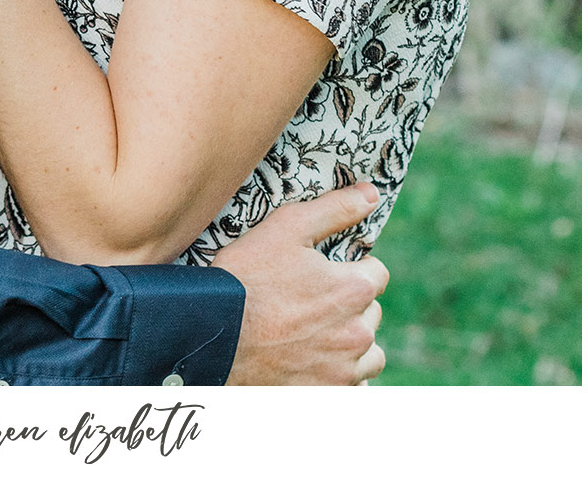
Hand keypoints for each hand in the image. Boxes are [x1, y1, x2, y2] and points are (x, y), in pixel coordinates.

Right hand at [214, 183, 387, 384]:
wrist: (213, 335)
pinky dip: (341, 375)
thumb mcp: (287, 227)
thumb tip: (372, 193)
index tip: (325, 271)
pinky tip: (314, 362)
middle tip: (311, 300)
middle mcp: (358, 332)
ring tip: (315, 333)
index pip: (376, 273)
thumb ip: (335, 209)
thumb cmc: (247, 276)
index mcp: (354, 288)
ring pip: (368, 353)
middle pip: (371, 312)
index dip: (351, 267)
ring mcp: (344, 370)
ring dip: (352, 342)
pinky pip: (354, 387)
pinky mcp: (328, 396)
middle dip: (349, 304)